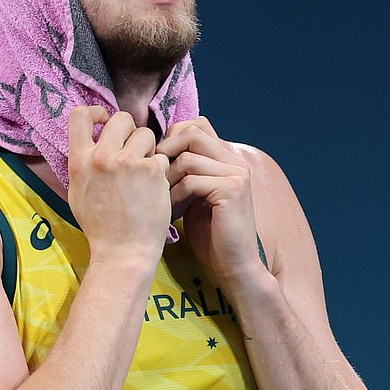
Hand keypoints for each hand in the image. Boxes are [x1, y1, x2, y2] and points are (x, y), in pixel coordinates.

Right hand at [68, 106, 171, 262]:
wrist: (123, 251)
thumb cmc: (101, 227)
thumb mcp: (78, 192)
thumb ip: (84, 164)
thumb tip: (91, 142)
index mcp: (80, 161)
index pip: (79, 115)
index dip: (96, 112)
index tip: (105, 121)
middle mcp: (102, 157)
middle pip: (121, 118)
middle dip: (130, 130)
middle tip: (133, 149)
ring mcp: (129, 163)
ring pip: (146, 134)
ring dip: (148, 149)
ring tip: (145, 172)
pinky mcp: (153, 172)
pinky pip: (162, 156)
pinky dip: (161, 169)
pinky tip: (155, 188)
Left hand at [157, 117, 261, 284]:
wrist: (233, 264)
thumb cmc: (210, 233)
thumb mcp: (194, 195)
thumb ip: (184, 171)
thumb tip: (154, 152)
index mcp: (227, 158)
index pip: (196, 124)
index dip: (171, 137)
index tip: (156, 162)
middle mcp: (235, 160)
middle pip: (191, 132)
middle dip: (166, 152)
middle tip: (152, 176)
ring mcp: (237, 173)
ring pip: (188, 157)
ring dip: (167, 178)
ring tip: (160, 198)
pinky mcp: (232, 189)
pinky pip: (192, 180)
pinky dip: (175, 195)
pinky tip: (171, 211)